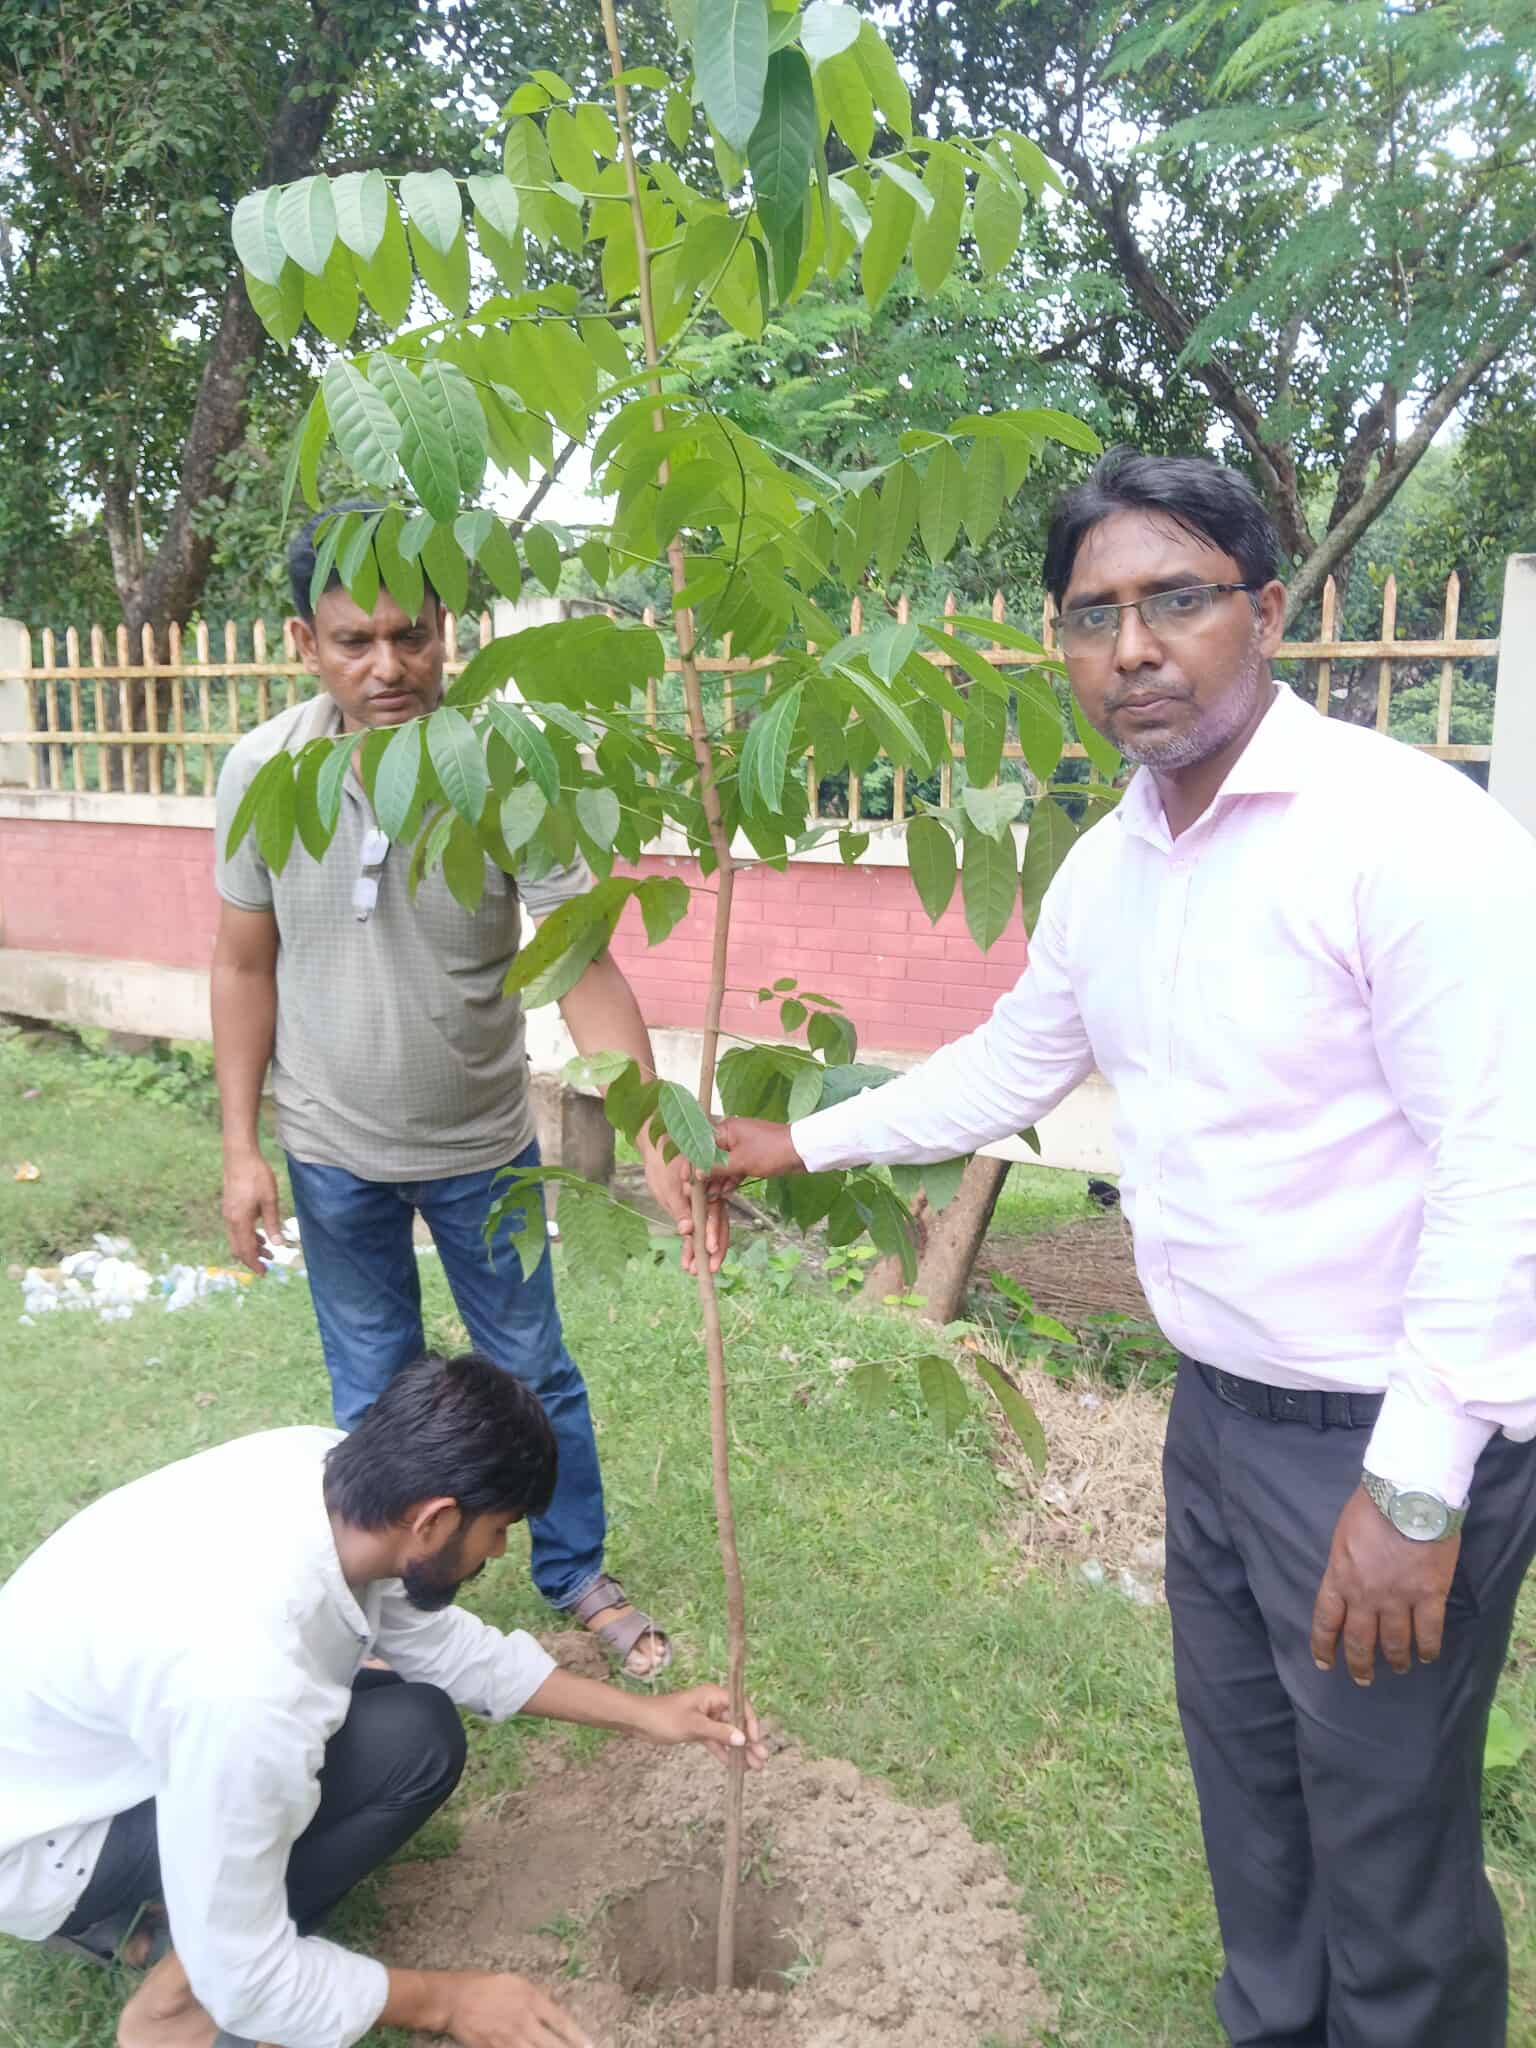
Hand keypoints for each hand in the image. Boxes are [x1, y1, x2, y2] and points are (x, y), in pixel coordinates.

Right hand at [221, 1150, 281, 1275]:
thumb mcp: (270, 1200)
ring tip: (269, 1251)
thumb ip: (273, 1223)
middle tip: (268, 1265)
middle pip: (238, 1248)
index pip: (246, 1250)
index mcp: (240, 1221)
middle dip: (252, 1259)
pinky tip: (260, 1234)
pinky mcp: (230, 1207)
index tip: (264, 1273)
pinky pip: (236, 1229)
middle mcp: (230, 1220)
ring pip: (237, 1239)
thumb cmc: (256, 1176)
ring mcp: (228, 1214)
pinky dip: (247, 1236)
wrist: (239, 1156)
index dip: (255, 1264)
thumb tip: (278, 1244)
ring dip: (251, 1247)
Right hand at [445, 1972, 591, 2047]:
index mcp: (531, 1999)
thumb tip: (553, 2004)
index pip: (560, 2021)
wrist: (455, 1999)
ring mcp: (509, 2038)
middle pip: (551, 2044)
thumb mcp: (516, 1982)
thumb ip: (537, 1995)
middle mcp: (523, 2020)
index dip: (577, 2036)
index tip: (591, 2046)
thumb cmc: (486, 1986)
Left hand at [636, 1684, 769, 1768]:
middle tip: (763, 1759)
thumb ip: (719, 1733)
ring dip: (740, 1750)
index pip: (741, 1706)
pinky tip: (735, 1767)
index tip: (756, 1740)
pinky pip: (716, 1742)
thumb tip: (743, 1739)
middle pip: (737, 1722)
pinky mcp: (699, 1730)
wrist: (639, 1722)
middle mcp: (713, 1705)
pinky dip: (725, 1753)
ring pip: (728, 1734)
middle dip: (750, 1741)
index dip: (751, 1723)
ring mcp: (706, 1718)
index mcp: (713, 1695)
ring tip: (755, 1767)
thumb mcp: (694, 1725)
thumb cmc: (665, 1717)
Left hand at [641, 1135, 727, 1274]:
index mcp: (706, 1192)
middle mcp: (707, 1199)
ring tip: (694, 1272)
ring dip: (700, 1253)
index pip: (715, 1217)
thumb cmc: (663, 1163)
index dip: (713, 1235)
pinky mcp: (690, 1210)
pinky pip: (695, 1230)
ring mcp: (700, 1205)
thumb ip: (679, 1208)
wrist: (658, 1148)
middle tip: (706, 1271)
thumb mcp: (668, 1186)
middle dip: (711, 1251)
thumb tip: (686, 1231)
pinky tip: (687, 1261)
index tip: (710, 1252)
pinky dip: (691, 1246)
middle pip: (715, 1228)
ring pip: (705, 1232)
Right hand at [696, 1117, 806, 1200]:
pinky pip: (735, 1168)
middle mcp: (730, 1135)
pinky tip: (726, 1193)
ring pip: (723, 1164)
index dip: (691, 1163)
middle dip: (704, 1175)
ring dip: (717, 1180)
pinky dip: (730, 1179)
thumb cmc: (770, 1151)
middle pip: (710, 1156)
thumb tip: (696, 1174)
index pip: (699, 1145)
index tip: (685, 1180)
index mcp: (725, 1129)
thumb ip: (716, 1167)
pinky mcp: (751, 1156)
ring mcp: (741, 1146)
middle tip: (699, 1194)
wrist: (802, 1151)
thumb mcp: (740, 1161)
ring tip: (711, 1198)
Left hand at [1310, 1484, 1462, 1684]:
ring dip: (1396, 1659)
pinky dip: (1427, 1648)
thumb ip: (1344, 1564)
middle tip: (1363, 1679)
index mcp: (1339, 1577)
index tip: (1324, 1663)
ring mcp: (1397, 1598)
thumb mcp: (1343, 1536)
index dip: (1324, 1645)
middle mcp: (1364, 1595)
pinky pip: (1428, 1632)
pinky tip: (1427, 1656)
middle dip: (1360, 1663)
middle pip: (1359, 1640)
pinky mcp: (1429, 1595)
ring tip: (1399, 1667)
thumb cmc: (1372, 1507)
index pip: (1326, 1620)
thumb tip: (1349, 1580)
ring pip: (1394, 1642)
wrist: (1408, 1495)